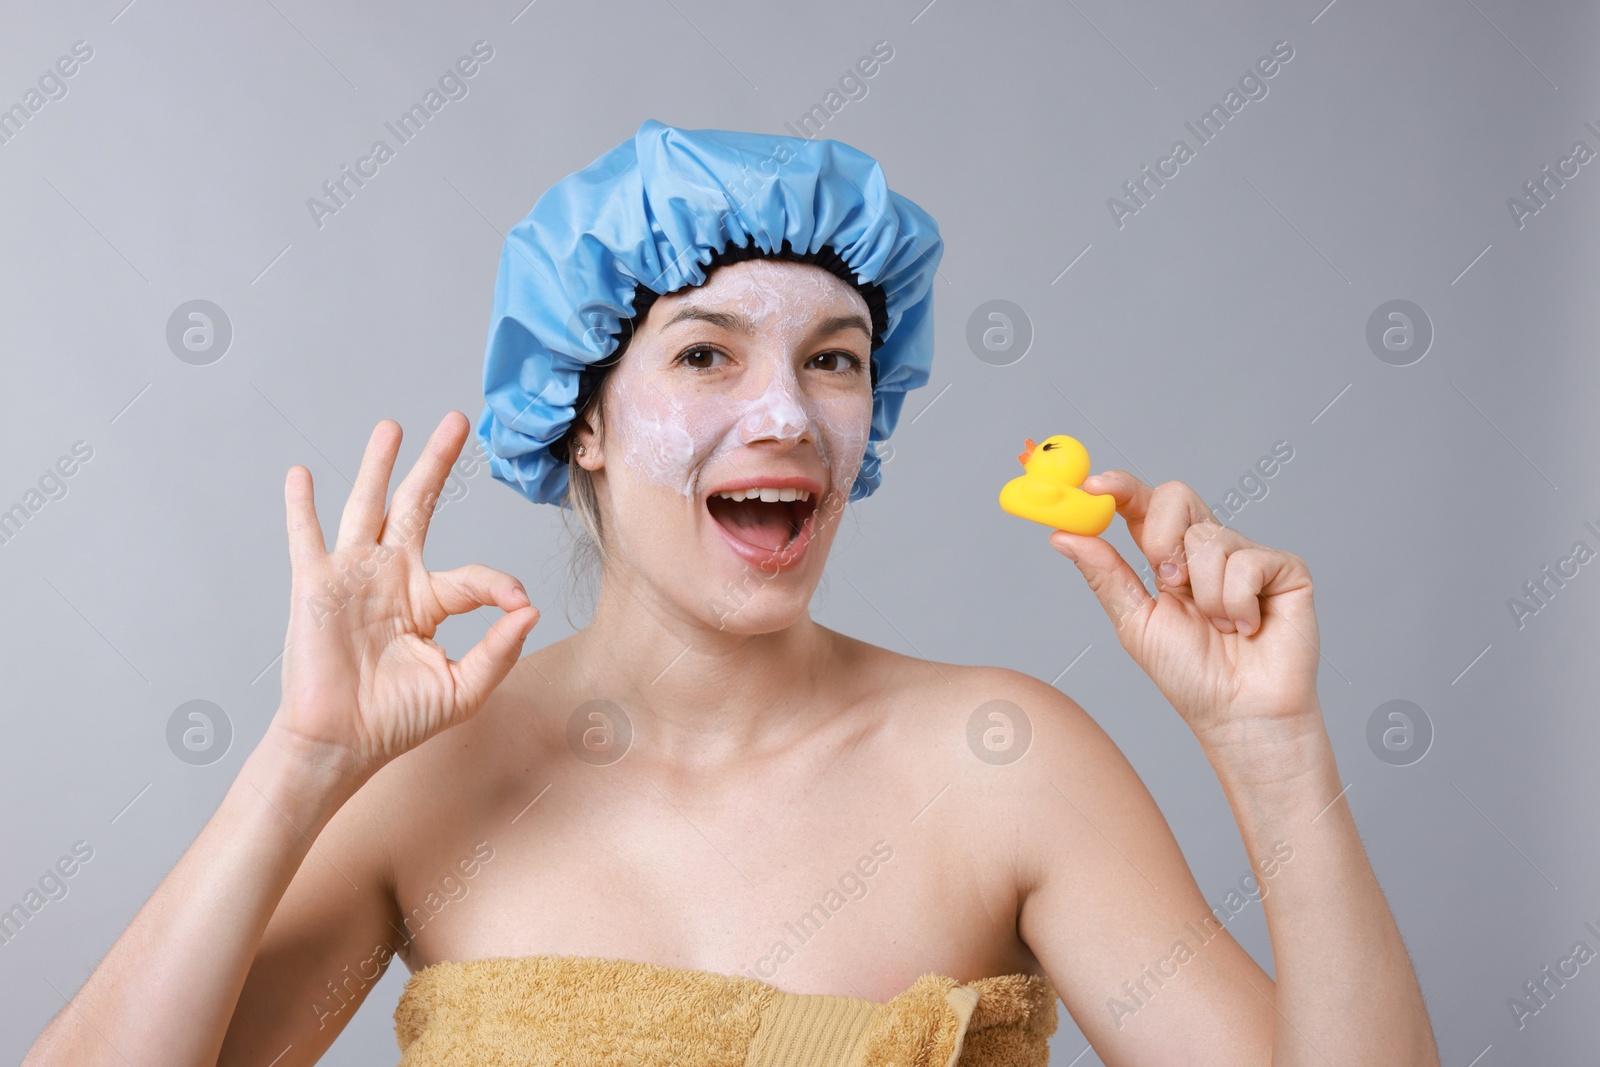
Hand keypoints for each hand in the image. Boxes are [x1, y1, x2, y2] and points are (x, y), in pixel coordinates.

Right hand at [270, 412, 538, 780]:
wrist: (342, 742)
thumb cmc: (398, 721)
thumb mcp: (464, 688)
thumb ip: (500, 649)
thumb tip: (531, 608)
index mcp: (429, 600)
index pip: (474, 575)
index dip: (500, 586)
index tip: (516, 603)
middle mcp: (393, 578)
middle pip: (419, 506)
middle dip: (437, 463)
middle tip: (457, 420)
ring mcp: (354, 576)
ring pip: (368, 507)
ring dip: (379, 465)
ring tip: (392, 427)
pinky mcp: (316, 585)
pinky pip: (307, 536)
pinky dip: (300, 506)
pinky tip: (300, 474)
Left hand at [1047, 472, 1319, 751]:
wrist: (1238, 713)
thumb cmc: (1191, 675)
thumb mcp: (1135, 622)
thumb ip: (1105, 574)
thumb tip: (1063, 535)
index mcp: (1166, 557)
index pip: (1141, 505)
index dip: (1118, 488)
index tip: (1092, 486)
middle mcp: (1206, 548)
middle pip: (1177, 496)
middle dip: (1163, 538)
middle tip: (1167, 582)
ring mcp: (1247, 554)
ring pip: (1210, 537)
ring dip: (1204, 594)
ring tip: (1219, 627)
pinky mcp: (1285, 569)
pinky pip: (1248, 562)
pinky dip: (1237, 604)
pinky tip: (1247, 628)